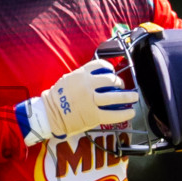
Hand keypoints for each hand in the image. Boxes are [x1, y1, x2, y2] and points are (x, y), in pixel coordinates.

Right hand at [17, 59, 137, 144]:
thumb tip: (97, 78)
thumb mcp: (68, 80)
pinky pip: (113, 114)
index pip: (101, 65)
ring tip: (133, 98)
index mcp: (80, 74)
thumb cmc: (57, 98)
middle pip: (111, 80)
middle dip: (120, 83)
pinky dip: (125, 113)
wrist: (48, 115)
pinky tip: (131, 112)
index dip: (110, 69)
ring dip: (127, 97)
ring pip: (115, 96)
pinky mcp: (93, 115)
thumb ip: (82, 77)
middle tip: (123, 87)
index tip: (112, 73)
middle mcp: (87, 85)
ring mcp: (91, 100)